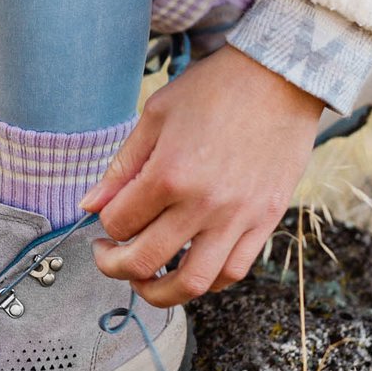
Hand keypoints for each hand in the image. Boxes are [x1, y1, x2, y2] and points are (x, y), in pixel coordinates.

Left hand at [81, 45, 322, 307]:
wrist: (280, 78)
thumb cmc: (214, 89)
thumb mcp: (156, 115)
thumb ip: (122, 166)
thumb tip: (90, 205)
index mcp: (169, 173)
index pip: (119, 222)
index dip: (103, 223)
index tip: (104, 216)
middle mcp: (203, 204)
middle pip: (146, 262)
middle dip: (114, 267)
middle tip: (107, 257)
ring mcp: (238, 218)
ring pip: (192, 283)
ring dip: (159, 292)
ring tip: (144, 279)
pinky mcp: (266, 222)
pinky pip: (232, 272)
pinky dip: (206, 281)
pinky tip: (189, 266)